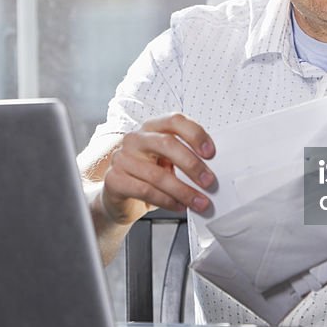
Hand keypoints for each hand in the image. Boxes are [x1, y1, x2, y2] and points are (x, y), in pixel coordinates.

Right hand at [100, 113, 215, 224]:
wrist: (119, 197)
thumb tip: (211, 170)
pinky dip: (166, 200)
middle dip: (192, 165)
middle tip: (209, 181)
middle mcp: (135, 139)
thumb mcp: (167, 161)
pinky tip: (178, 206)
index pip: (175, 120)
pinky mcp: (114, 180)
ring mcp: (121, 158)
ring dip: (183, 191)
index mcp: (151, 127)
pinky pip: (145, 190)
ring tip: (199, 202)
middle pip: (167, 143)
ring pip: (157, 174)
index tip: (211, 153)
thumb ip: (185, 158)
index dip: (195, 134)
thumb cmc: (148, 176)